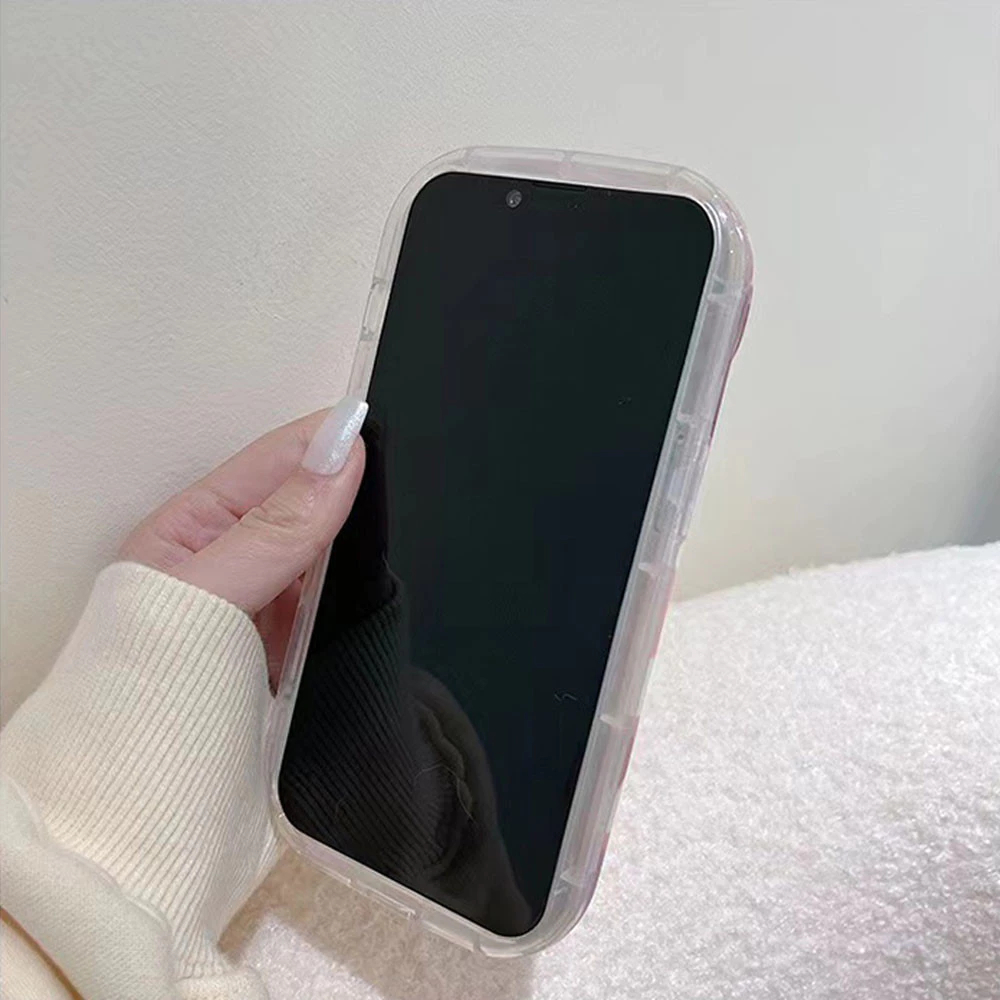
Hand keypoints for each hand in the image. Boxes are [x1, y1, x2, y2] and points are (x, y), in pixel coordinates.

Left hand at [119, 401, 366, 686]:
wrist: (141, 821)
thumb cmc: (145, 701)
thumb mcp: (210, 597)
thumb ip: (277, 530)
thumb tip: (337, 458)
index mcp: (186, 536)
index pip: (266, 469)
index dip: (318, 443)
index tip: (370, 423)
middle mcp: (225, 568)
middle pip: (299, 510)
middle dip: (341, 491)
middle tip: (389, 467)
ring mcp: (258, 613)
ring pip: (320, 559)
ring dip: (352, 546)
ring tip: (387, 520)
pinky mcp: (288, 654)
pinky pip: (330, 607)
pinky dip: (352, 596)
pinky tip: (370, 585)